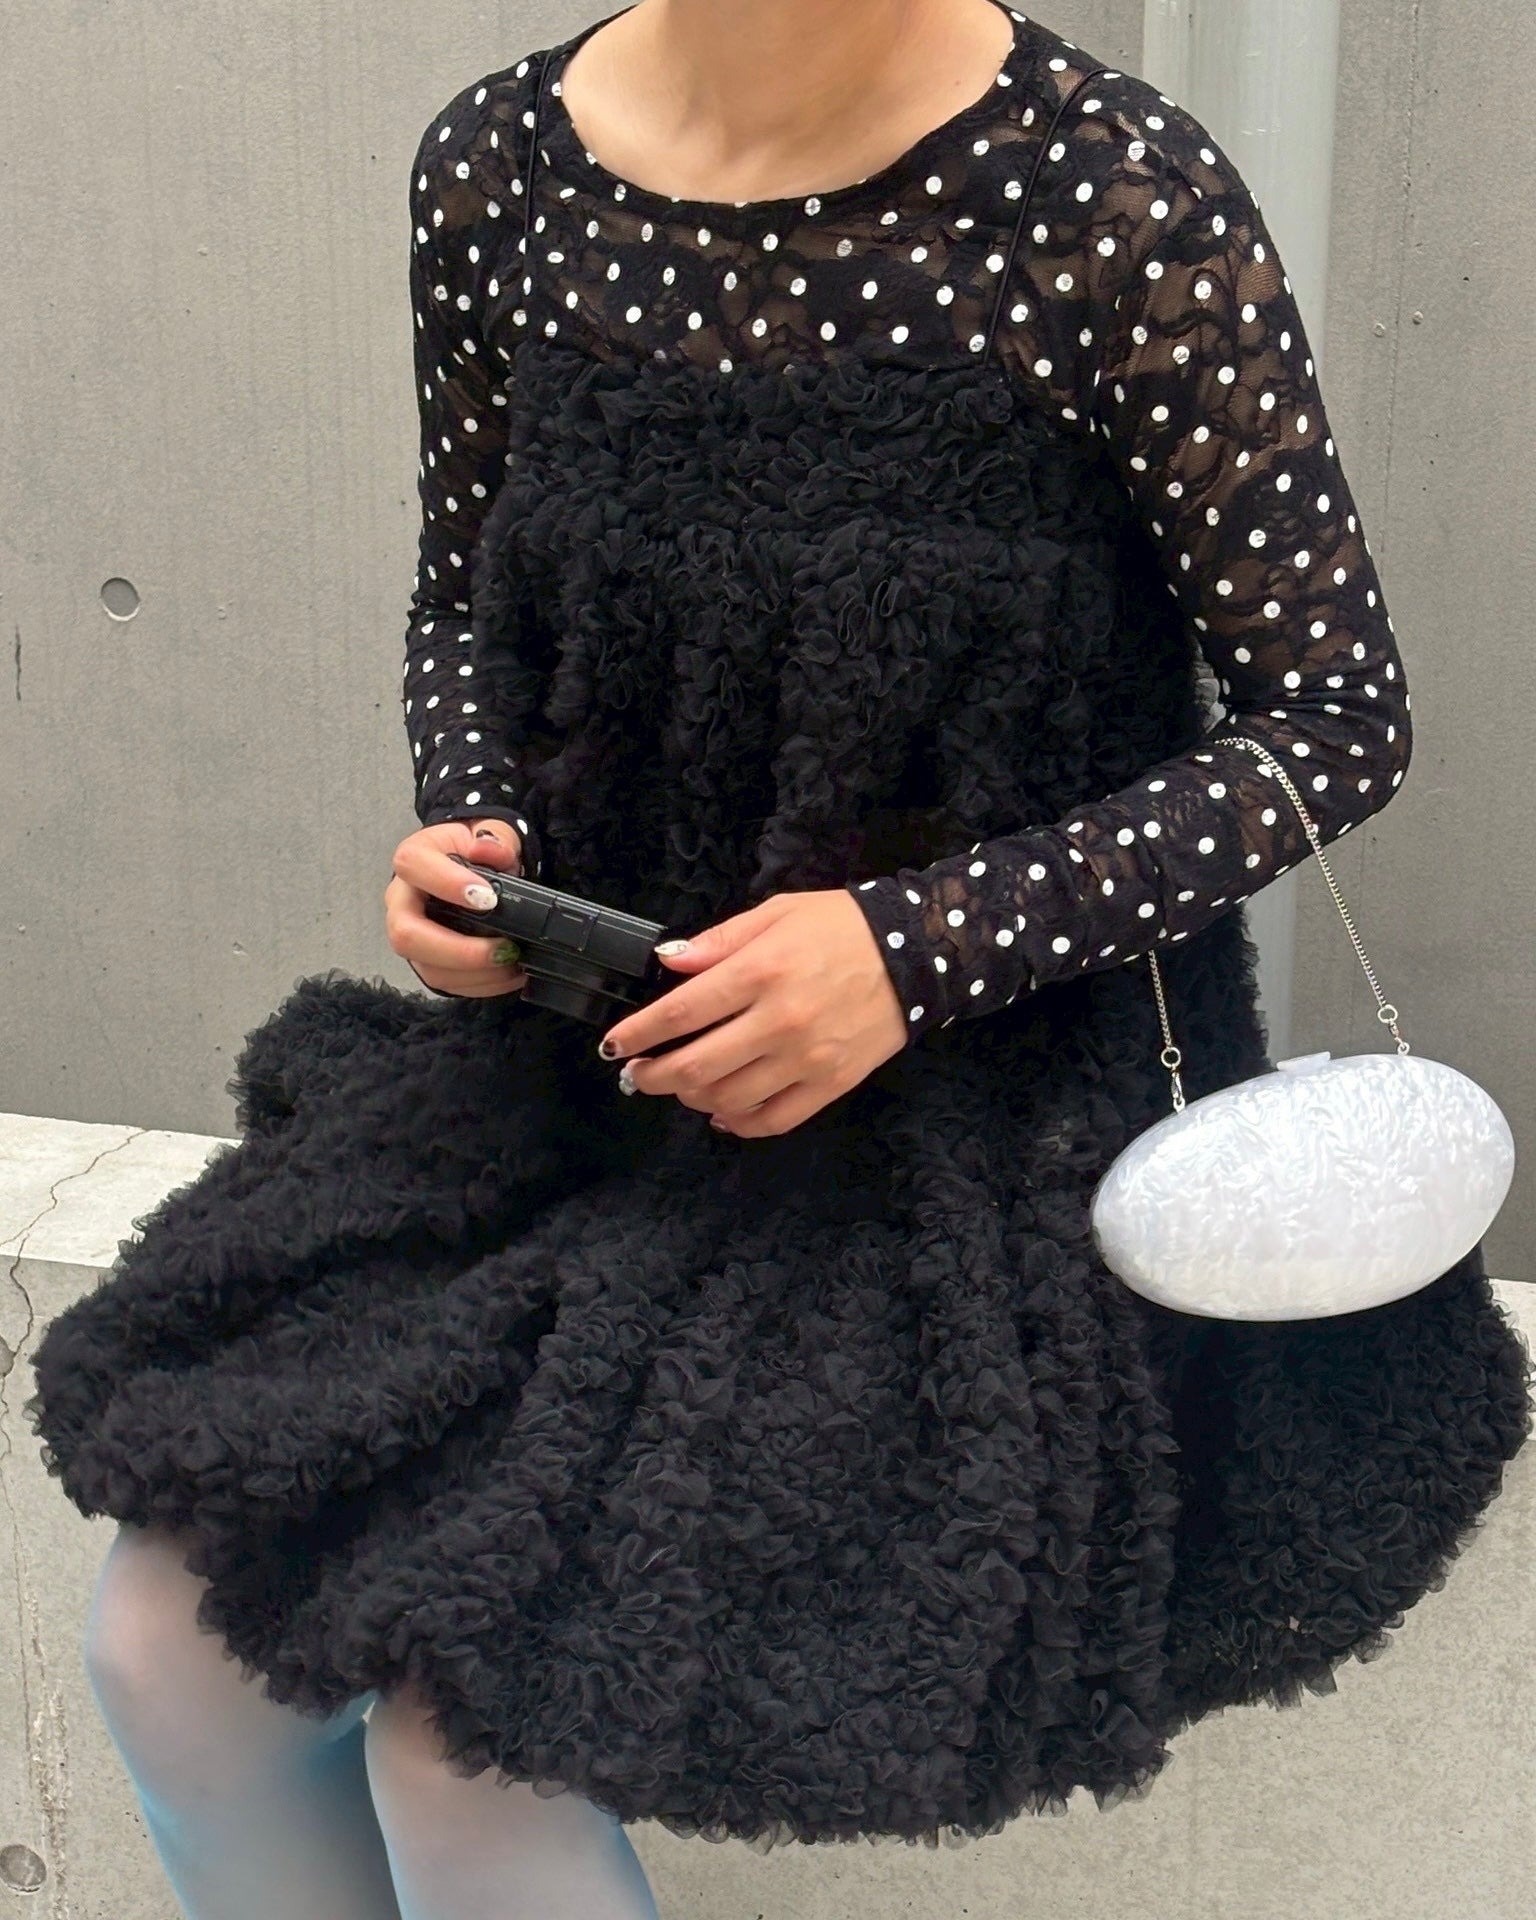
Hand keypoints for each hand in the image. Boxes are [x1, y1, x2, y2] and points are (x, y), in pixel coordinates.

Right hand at [385, 818, 529, 998]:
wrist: (471, 869)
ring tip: (514, 963)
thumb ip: (494, 839)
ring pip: (427, 967)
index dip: (446, 883)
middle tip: (503, 948)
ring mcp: (411, 935)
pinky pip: (446, 982)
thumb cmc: (475, 850)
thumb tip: (486, 849)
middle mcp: (402, 900)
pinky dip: (481, 984)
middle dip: (458, 950)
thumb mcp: (491, 833)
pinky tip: (508, 974)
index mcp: (414, 859)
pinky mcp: (427, 960)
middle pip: (406, 934)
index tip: (487, 899)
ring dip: (476, 973)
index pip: (413, 866)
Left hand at [598, 890, 908, 1135]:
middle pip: (696, 1066)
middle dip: (653, 1075)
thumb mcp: (777, 913)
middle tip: (637, 1073)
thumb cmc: (842, 927)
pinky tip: (721, 1112)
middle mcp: (779, 1021)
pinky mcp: (830, 1085)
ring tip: (678, 1085)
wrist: (917, 954)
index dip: (638, 1033)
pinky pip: (772, 1119)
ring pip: (728, 1098)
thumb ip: (720, 941)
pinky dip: (737, 1123)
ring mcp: (806, 1059)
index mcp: (761, 972)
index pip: (681, 1012)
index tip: (614, 1045)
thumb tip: (670, 963)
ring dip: (690, 1098)